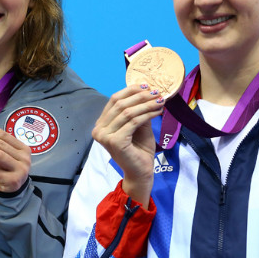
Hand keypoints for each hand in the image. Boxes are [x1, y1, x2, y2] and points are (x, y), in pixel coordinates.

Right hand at [91, 85, 164, 206]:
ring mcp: (105, 136)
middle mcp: (98, 130)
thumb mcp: (138, 126)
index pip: (114, 100)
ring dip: (146, 104)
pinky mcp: (115, 142)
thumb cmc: (139, 150)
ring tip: (160, 100)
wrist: (140, 172)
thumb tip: (147, 90)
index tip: (146, 85)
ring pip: (127, 112)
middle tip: (156, 92)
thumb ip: (138, 110)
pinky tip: (158, 111)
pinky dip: (147, 114)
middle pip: (120, 104)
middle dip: (140, 96)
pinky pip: (133, 122)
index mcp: (101, 124)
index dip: (130, 90)